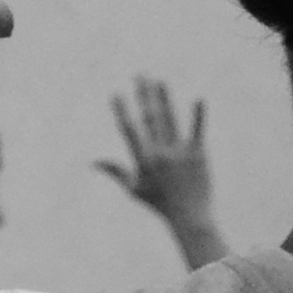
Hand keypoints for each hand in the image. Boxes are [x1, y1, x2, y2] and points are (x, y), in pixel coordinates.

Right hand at [97, 76, 214, 228]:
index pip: (129, 130)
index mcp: (143, 160)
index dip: (122, 111)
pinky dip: (198, 115)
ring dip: (164, 98)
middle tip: (140, 75)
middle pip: (150, 118)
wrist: (189, 216)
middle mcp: (160, 153)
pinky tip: (199, 98)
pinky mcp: (198, 154)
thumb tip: (94, 161)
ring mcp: (179, 153)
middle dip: (144, 95)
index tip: (116, 93)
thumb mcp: (134, 188)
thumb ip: (116, 171)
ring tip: (159, 80)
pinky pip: (197, 130)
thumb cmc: (160, 203)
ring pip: (170, 119)